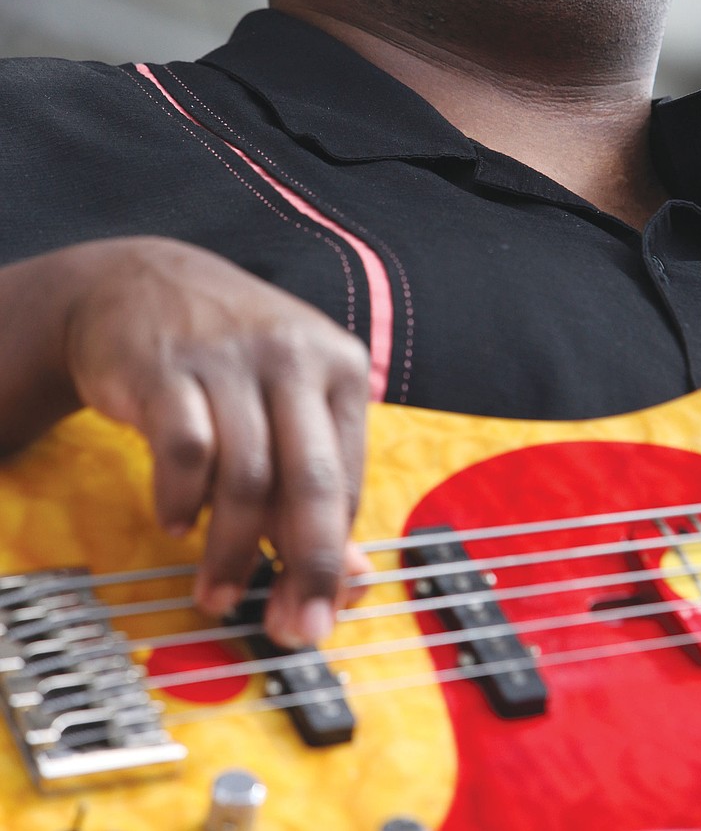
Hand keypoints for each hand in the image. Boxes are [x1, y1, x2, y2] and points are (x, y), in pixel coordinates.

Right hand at [0, 237, 370, 644]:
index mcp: (340, 366)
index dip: (335, 558)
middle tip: (293, 628)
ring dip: (232, 551)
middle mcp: (295, 357)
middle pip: (312, 481)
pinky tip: (175, 522)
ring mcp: (233, 359)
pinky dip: (181, 500)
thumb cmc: (225, 357)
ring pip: (247, 477)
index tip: (321, 612)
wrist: (137, 283)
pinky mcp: (171, 367)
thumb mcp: (285, 402)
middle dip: (306, 567)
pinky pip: (186, 451)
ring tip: (217, 591)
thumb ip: (318, 484)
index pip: (348, 481)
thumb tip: (351, 577)